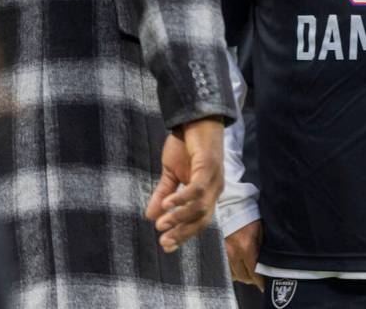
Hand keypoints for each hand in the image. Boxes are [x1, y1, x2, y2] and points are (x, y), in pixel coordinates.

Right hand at [145, 118, 224, 252]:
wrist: (195, 118)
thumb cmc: (186, 144)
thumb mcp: (171, 173)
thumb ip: (163, 194)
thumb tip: (150, 217)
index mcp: (207, 193)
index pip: (199, 222)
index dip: (183, 235)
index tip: (166, 246)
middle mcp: (215, 189)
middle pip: (202, 220)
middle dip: (182, 233)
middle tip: (163, 241)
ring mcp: (214, 178)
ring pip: (201, 208)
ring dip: (180, 217)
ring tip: (162, 223)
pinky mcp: (209, 167)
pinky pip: (197, 189)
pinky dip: (182, 199)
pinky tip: (168, 203)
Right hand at [225, 220, 264, 290]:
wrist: (231, 202)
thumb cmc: (249, 213)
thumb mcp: (261, 228)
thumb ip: (262, 246)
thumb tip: (266, 262)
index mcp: (246, 247)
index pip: (255, 273)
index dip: (261, 281)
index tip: (265, 284)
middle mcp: (233, 253)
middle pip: (244, 277)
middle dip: (252, 279)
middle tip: (258, 277)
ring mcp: (223, 252)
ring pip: (234, 275)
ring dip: (242, 275)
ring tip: (249, 271)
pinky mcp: (218, 250)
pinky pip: (225, 267)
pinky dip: (233, 270)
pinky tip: (238, 265)